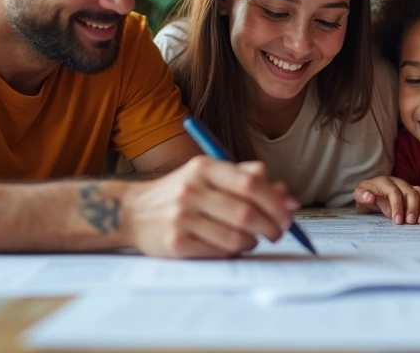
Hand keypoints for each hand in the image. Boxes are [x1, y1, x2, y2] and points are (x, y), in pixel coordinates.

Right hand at [124, 156, 299, 257]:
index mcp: (203, 167)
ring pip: (235, 237)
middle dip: (271, 226)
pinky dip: (233, 252)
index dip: (276, 202)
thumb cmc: (180, 193)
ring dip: (253, 242)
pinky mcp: (175, 243)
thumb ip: (247, 179)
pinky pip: (218, 252)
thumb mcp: (208, 175)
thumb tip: (288, 197)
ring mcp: (181, 217)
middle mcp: (191, 190)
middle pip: (247, 213)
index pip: (251, 184)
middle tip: (278, 232)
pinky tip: (233, 247)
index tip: (288, 213)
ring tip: (253, 240)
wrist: (131, 211)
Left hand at [354, 176, 419, 224]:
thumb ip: (362, 195)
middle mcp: (399, 182)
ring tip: (419, 222)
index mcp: (385, 182)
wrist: (371, 196)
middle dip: (412, 208)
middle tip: (410, 223)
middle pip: (411, 192)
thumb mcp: (359, 195)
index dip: (397, 206)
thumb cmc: (366, 196)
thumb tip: (369, 196)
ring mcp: (409, 188)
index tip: (397, 221)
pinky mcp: (416, 195)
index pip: (394, 191)